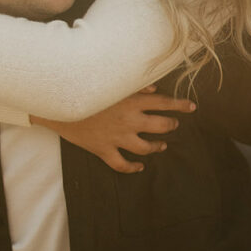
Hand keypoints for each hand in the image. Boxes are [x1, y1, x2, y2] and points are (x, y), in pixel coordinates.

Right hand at [31, 86, 195, 173]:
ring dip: (156, 147)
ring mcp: (117, 137)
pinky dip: (133, 168)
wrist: (59, 103)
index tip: (192, 107)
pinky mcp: (104, 150)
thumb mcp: (111, 82)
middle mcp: (129, 120)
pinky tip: (139, 167)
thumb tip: (154, 88)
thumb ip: (135, 85)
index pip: (165, 103)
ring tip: (161, 146)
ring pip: (146, 148)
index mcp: (132, 101)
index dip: (181, 105)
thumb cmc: (85, 87)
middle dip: (170, 125)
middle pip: (160, 126)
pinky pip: (122, 165)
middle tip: (173, 125)